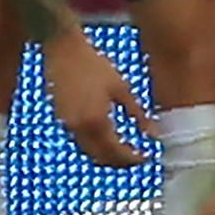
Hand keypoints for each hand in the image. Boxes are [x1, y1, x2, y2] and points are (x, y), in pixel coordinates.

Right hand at [43, 35, 153, 168]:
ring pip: (88, 153)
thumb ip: (138, 114)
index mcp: (96, 121)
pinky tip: (108, 138)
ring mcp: (67, 125)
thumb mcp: (121, 88)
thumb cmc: (94, 65)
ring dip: (106, 156)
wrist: (63, 50)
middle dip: (119, 163)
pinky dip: (95, 146)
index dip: (132, 159)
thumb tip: (153, 133)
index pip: (115, 153)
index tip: (146, 158)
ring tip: (125, 151)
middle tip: (137, 159)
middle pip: (100, 159)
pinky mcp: (61, 120)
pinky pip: (80, 142)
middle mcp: (79, 129)